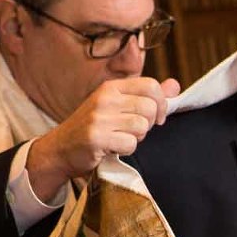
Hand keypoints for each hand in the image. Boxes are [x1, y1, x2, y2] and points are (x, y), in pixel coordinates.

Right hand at [27, 76, 180, 198]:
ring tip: (120, 138)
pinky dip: (126, 150)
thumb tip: (175, 86)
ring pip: (142, 126)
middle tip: (134, 131)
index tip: (156, 117)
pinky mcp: (96, 136)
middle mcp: (105, 98)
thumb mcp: (118, 106)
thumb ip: (147, 96)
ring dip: (137, 138)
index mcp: (111, 87)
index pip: (151, 86)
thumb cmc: (95, 128)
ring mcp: (99, 117)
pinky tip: (113, 148)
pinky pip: (130, 143)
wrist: (61, 149)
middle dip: (149, 124)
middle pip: (150, 107)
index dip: (162, 104)